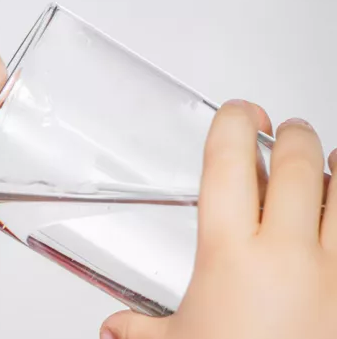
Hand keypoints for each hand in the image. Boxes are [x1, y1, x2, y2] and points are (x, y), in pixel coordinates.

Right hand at [101, 100, 336, 338]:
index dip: (234, 122)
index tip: (239, 111)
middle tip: (285, 131)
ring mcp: (334, 268)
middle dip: (293, 135)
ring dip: (334, 165)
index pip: (228, 163)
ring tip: (324, 161)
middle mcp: (285, 251)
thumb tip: (113, 328)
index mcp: (228, 254)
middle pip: (298, 163)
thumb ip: (139, 330)